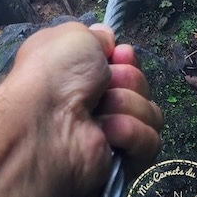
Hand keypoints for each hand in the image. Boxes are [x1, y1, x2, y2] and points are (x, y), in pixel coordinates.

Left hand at [4, 22, 162, 196]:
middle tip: (104, 86)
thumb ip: (96, 35)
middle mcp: (96, 100)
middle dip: (127, 80)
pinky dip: (130, 133)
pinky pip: (150, 140)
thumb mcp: (72, 36)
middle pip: (140, 84)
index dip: (126, 58)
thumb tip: (108, 39)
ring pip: (150, 111)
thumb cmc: (55, 73)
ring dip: (126, 106)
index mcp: (82, 72)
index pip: (125, 62)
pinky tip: (106, 133)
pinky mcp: (124, 160)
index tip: (118, 56)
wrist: (46, 122)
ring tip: (98, 114)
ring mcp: (111, 131)